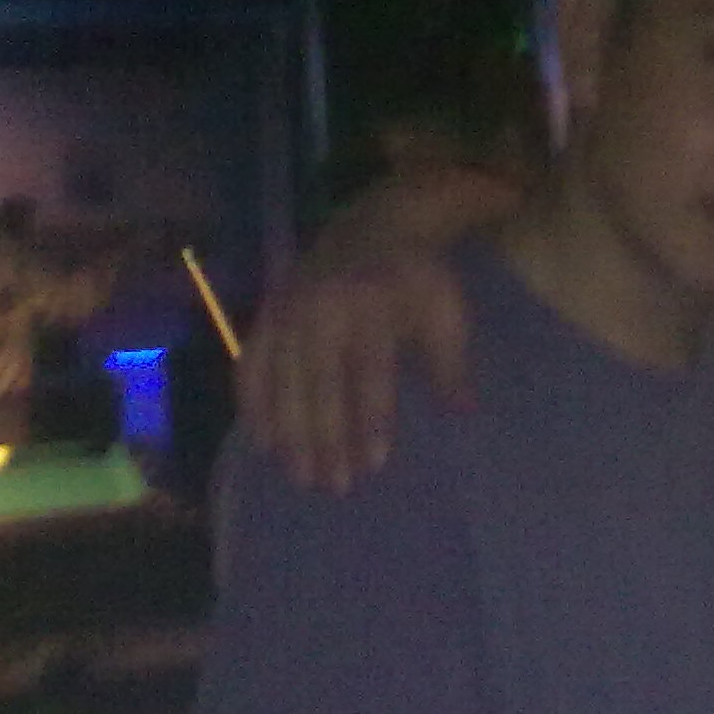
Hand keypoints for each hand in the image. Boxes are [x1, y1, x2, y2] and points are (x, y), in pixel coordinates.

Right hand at [238, 246, 472, 492]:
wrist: (371, 228)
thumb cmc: (416, 281)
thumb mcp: (445, 311)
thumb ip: (450, 362)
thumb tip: (463, 413)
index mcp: (369, 305)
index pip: (367, 372)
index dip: (369, 419)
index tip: (374, 463)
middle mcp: (320, 308)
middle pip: (319, 384)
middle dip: (325, 438)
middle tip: (335, 486)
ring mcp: (286, 312)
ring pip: (281, 382)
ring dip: (289, 433)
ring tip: (302, 478)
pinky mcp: (265, 316)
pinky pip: (251, 367)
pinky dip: (253, 407)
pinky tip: (263, 445)